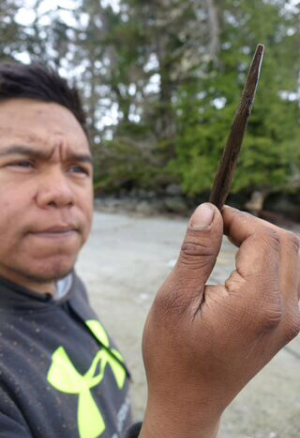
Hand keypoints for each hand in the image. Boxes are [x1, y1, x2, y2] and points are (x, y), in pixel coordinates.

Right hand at [139, 203, 299, 437]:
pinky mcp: (287, 324)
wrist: (190, 400)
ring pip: (293, 256)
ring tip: (229, 239)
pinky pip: (291, 275)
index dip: (238, 218)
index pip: (263, 238)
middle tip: (218, 226)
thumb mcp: (174, 299)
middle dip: (252, 224)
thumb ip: (195, 252)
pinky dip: (270, 257)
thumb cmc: (174, 354)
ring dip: (263, 239)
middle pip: (286, 242)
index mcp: (258, 303)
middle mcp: (285, 311)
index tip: (212, 215)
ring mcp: (291, 320)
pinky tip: (242, 260)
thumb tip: (208, 211)